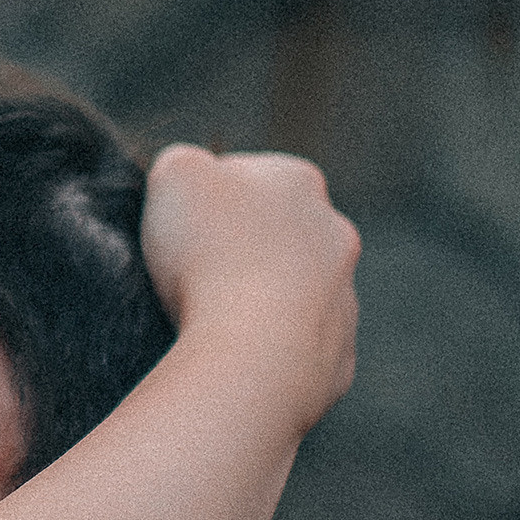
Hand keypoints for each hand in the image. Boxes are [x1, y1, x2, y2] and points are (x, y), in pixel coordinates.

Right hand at [140, 146, 359, 435]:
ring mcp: (344, 298)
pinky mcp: (338, 356)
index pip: (246, 176)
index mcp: (299, 181)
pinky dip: (270, 352)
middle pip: (276, 235)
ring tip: (211, 324)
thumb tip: (193, 176)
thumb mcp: (175, 173)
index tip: (180, 229)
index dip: (206, 200)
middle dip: (240, 250)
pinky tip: (238, 359)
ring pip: (293, 294)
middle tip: (193, 276)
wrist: (255, 353)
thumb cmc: (211, 254)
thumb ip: (184, 161)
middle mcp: (335, 235)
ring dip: (258, 303)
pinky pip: (297, 348)